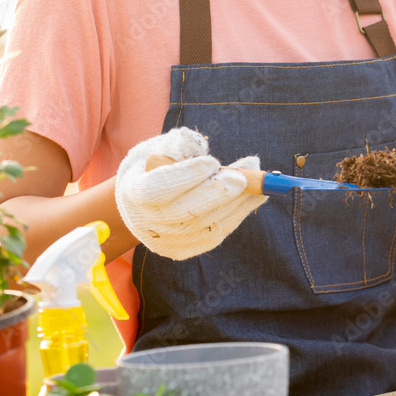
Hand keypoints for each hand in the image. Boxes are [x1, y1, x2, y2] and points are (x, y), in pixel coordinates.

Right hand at [115, 128, 265, 259]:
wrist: (141, 204)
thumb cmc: (155, 167)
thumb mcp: (159, 148)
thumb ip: (177, 145)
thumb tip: (200, 145)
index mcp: (135, 193)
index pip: (158, 188)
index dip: (186, 176)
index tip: (212, 161)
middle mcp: (149, 222)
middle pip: (186, 212)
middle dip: (217, 194)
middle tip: (242, 177)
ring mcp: (168, 241)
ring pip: (208, 224)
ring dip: (238, 203)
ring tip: (260, 184)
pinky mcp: (186, 250)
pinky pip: (218, 232)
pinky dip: (238, 214)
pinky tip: (254, 197)